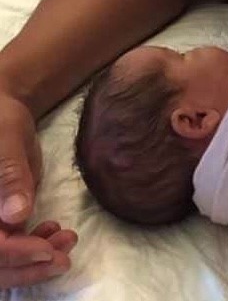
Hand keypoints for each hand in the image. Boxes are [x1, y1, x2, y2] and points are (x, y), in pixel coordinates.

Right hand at [0, 91, 76, 286]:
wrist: (4, 113)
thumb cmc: (1, 119)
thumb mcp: (7, 140)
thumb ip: (9, 175)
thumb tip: (16, 216)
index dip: (13, 255)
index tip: (47, 250)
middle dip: (26, 268)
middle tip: (64, 259)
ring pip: (1, 263)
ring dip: (33, 261)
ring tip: (67, 242)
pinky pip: (9, 248)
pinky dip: (33, 249)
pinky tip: (55, 232)